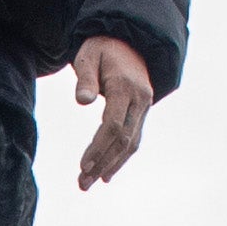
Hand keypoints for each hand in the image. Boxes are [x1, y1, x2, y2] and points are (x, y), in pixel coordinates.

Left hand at [69, 34, 159, 188]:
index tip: (83, 165)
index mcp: (125, 87)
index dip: (99, 147)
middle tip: (82, 184)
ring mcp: (144, 107)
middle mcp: (140, 99)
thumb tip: (82, 101)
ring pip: (131, 143)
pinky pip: (133, 139)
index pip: (114, 124)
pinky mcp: (142, 112)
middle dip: (102, 163)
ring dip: (111, 166)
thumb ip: (85, 78)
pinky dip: (120, 158)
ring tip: (89, 183)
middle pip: (123, 139)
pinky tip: (106, 173)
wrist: (128, 41)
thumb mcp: (88, 55)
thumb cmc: (102, 48)